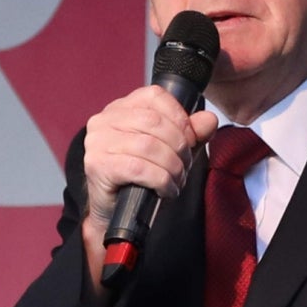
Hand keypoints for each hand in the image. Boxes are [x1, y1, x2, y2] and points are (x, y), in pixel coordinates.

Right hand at [78, 85, 218, 267]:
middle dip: (179, 146)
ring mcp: (97, 142)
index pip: (155, 96)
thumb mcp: (171, 150)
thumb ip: (191, 133)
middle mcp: (104, 120)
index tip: (190, 140)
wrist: (115, 211)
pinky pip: (139, 168)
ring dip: (173, 167)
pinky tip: (166, 190)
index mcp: (121, 107)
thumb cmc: (140, 176)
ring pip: (149, 146)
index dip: (180, 118)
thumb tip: (209, 120)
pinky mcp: (97, 165)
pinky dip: (161, 180)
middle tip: (185, 166)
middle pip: (154, 122)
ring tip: (177, 180)